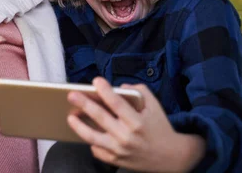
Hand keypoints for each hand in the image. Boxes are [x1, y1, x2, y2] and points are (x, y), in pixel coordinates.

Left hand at [67, 77, 205, 172]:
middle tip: (71, 95)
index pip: (117, 103)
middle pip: (100, 118)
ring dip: (79, 126)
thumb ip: (139, 91)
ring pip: (92, 137)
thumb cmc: (160, 127)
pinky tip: (87, 132)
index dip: (105, 91)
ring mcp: (120, 151)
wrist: (171, 157)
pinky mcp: (116, 161)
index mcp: (137, 122)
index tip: (96, 80)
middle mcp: (127, 137)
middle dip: (84, 104)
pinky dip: (91, 142)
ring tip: (70, 116)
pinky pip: (97, 150)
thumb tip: (119, 87)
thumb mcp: (155, 106)